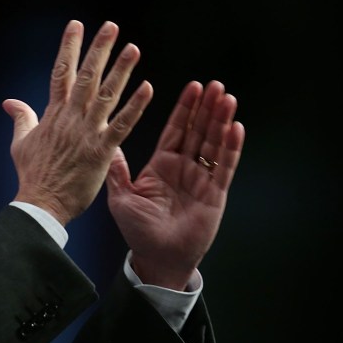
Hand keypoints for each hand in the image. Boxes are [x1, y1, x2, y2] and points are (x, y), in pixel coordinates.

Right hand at [3, 20, 153, 225]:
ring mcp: (86, 133)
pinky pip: (121, 124)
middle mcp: (70, 118)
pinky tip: (148, 88)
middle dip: (98, 49)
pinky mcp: (101, 151)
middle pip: (86, 76)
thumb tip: (9, 102)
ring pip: (106, 95)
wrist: (40, 203)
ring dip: (121, 70)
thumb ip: (21, 118)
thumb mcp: (21, 143)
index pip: (61, 73)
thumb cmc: (33, 175)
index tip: (76, 25)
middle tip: (111, 26)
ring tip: (133, 48)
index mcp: (53, 114)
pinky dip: (135, 107)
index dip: (69, 47)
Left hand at [106, 80, 245, 289]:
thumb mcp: (121, 197)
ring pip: (214, 144)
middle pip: (198, 131)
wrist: (157, 258)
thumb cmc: (138, 231)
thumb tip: (107, 143)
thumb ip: (117, 171)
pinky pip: (224, 167)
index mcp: (162, 165)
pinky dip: (231, 148)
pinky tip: (236, 128)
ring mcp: (201, 179)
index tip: (194, 86)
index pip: (176, 130)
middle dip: (206, 108)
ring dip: (221, 121)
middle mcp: (184, 168)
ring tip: (227, 98)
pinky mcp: (215, 194)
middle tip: (215, 85)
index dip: (185, 109)